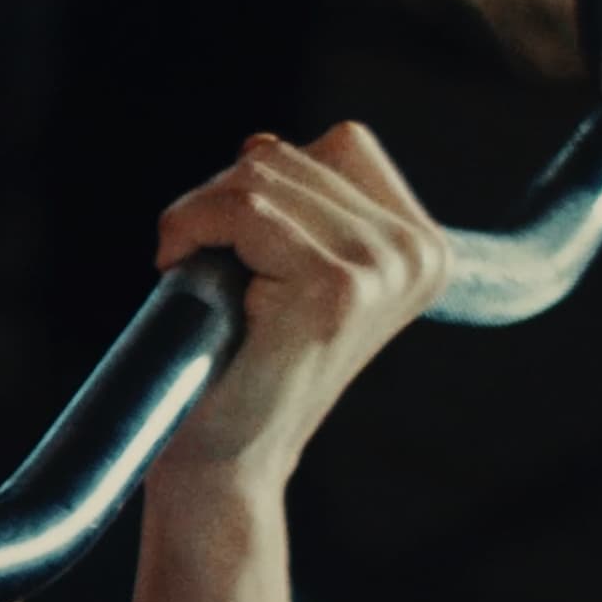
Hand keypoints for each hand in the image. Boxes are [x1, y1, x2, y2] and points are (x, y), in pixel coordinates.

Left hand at [150, 123, 453, 491]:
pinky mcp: (337, 285)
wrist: (225, 459)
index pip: (342, 144)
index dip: (267, 180)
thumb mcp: (285, 266)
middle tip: (201, 264)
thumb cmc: (241, 363)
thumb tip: (260, 142)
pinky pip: (243, 207)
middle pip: (294, 153)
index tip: (240, 248)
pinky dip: (190, 226)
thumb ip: (296, 200)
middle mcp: (418, 253)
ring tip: (192, 273)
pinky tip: (177, 270)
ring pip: (261, 173)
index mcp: (424, 246)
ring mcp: (384, 268)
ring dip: (200, 214)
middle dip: (225, 197)